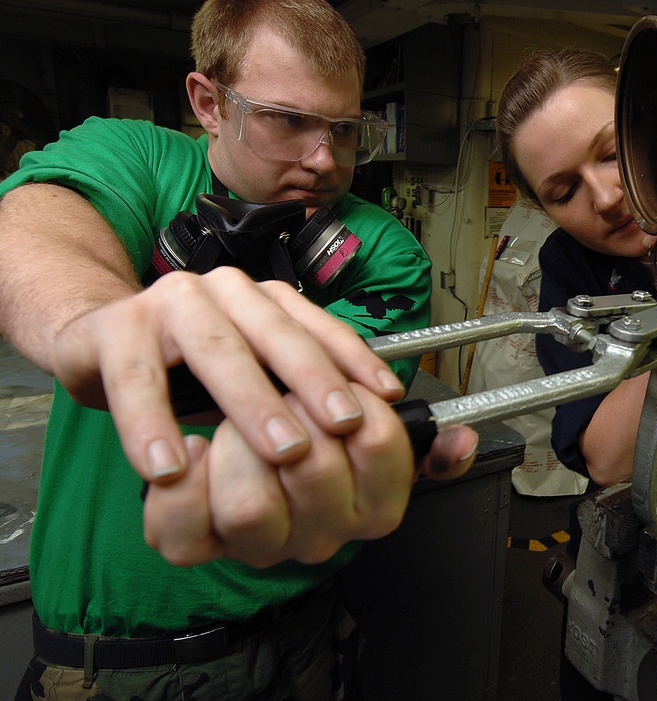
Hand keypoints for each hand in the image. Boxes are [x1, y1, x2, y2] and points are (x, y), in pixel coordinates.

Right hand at [51, 267, 408, 486]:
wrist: (96, 342)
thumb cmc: (187, 365)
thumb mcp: (251, 372)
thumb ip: (293, 387)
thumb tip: (361, 420)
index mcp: (264, 300)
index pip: (319, 325)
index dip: (355, 359)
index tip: (387, 396)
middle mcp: (224, 291)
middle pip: (275, 333)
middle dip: (313, 380)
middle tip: (342, 426)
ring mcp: (169, 303)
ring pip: (216, 350)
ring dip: (251, 402)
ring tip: (278, 450)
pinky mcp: (116, 329)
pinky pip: (137, 379)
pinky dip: (151, 426)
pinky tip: (168, 468)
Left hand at [143, 387, 479, 566]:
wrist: (236, 444)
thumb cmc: (311, 434)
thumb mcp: (380, 437)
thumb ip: (426, 444)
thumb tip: (461, 440)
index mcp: (373, 509)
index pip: (375, 444)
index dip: (354, 405)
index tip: (339, 393)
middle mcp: (321, 538)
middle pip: (311, 468)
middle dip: (290, 410)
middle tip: (279, 393)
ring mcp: (259, 546)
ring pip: (251, 505)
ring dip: (238, 444)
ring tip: (236, 421)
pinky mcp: (196, 544)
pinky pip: (183, 528)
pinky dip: (182, 483)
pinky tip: (195, 446)